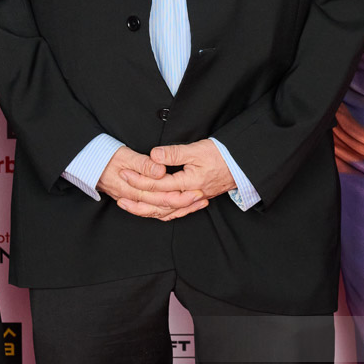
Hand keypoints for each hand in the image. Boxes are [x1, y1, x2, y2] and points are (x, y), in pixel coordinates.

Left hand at [118, 140, 236, 221]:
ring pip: (166, 210)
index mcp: (189, 183)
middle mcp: (190, 196)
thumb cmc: (222, 155)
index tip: (126, 173)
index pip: (158, 184)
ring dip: (146, 209)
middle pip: (159, 202)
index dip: (140, 179)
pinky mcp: (197, 200)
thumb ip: (174, 153)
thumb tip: (154, 155)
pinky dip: (164, 214)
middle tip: (121, 192)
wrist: (242, 164)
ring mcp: (194, 200)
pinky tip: (155, 213)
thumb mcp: (197, 149)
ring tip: (130, 205)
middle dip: (138, 197)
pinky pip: (177, 212)